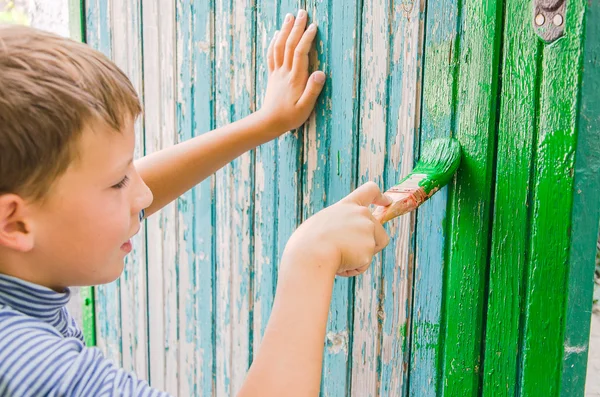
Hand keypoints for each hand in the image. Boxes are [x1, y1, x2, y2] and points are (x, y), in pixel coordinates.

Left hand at [260, 10, 325, 134]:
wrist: (269, 123)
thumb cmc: (290, 117)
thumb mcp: (305, 107)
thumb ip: (313, 90)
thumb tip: (321, 72)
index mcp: (295, 79)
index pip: (301, 53)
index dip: (307, 38)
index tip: (314, 26)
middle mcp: (285, 72)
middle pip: (290, 45)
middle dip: (297, 28)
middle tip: (303, 12)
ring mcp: (277, 73)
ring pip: (279, 47)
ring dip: (285, 30)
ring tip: (290, 17)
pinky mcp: (272, 76)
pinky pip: (271, 55)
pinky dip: (274, 42)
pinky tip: (277, 34)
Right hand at [283, 182, 391, 276]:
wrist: (310, 253)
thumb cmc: (307, 242)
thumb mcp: (321, 224)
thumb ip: (338, 225)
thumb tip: (344, 239)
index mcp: (347, 206)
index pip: (369, 191)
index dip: (380, 197)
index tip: (387, 201)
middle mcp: (361, 214)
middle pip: (378, 229)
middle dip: (368, 243)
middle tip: (346, 252)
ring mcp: (368, 231)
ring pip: (373, 248)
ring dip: (359, 256)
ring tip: (339, 257)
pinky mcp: (369, 249)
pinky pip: (363, 265)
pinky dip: (353, 268)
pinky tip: (339, 265)